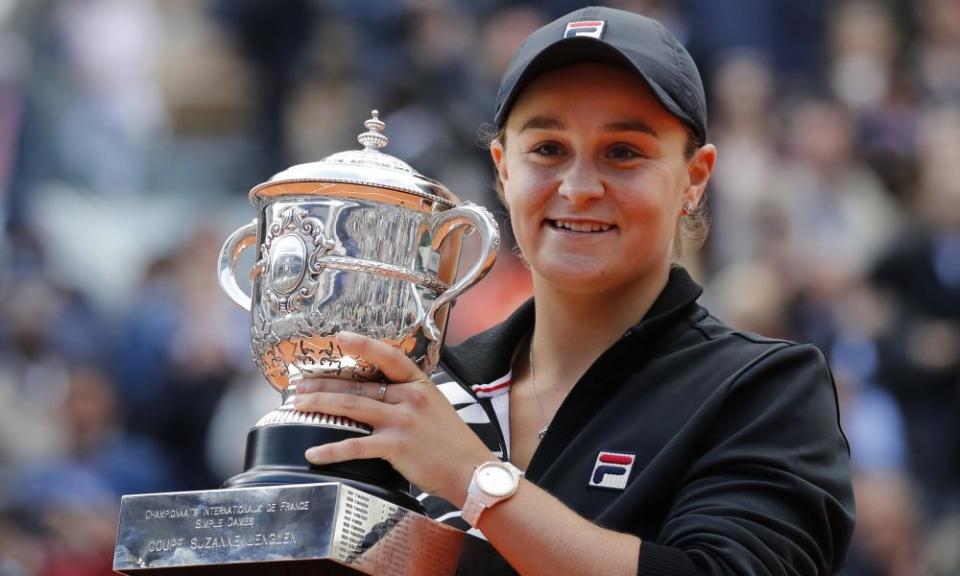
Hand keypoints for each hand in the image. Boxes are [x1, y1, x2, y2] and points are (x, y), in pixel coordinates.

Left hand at [294, 331, 493, 505]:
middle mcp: (409, 397)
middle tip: (299, 385)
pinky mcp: (395, 446)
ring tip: (297, 406)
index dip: (362, 345)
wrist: (469, 469)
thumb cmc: (451, 441)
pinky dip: (331, 449)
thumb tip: (377, 390)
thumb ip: (407, 395)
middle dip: (323, 384)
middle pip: (358, 385)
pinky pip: (355, 446)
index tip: (339, 337)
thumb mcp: (434, 405)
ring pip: (351, 406)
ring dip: (319, 405)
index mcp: (418, 383)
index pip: (387, 356)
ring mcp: (402, 420)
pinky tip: (313, 452)